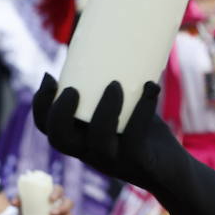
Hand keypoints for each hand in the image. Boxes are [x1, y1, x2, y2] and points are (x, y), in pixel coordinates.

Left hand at [15, 185, 73, 214]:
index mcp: (53, 193)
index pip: (60, 190)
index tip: (50, 199)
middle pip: (70, 203)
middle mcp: (61, 203)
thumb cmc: (27, 206)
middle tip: (51, 213)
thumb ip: (19, 200)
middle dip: (63, 208)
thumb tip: (14, 202)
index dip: (57, 193)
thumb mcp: (22, 202)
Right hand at [33, 75, 184, 189]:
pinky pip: (135, 137)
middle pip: (60, 138)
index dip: (40, 104)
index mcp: (80, 140)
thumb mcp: (122, 112)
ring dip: (104, 110)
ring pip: (97, 141)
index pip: (47, 128)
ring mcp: (114, 160)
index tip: (50, 76)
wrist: (173, 170)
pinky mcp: (138, 161)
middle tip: (72, 88)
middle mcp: (90, 152)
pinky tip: (151, 87)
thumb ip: (111, 90)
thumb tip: (110, 44)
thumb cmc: (145, 134)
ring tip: (114, 84)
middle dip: (59, 112)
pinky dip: (142, 109)